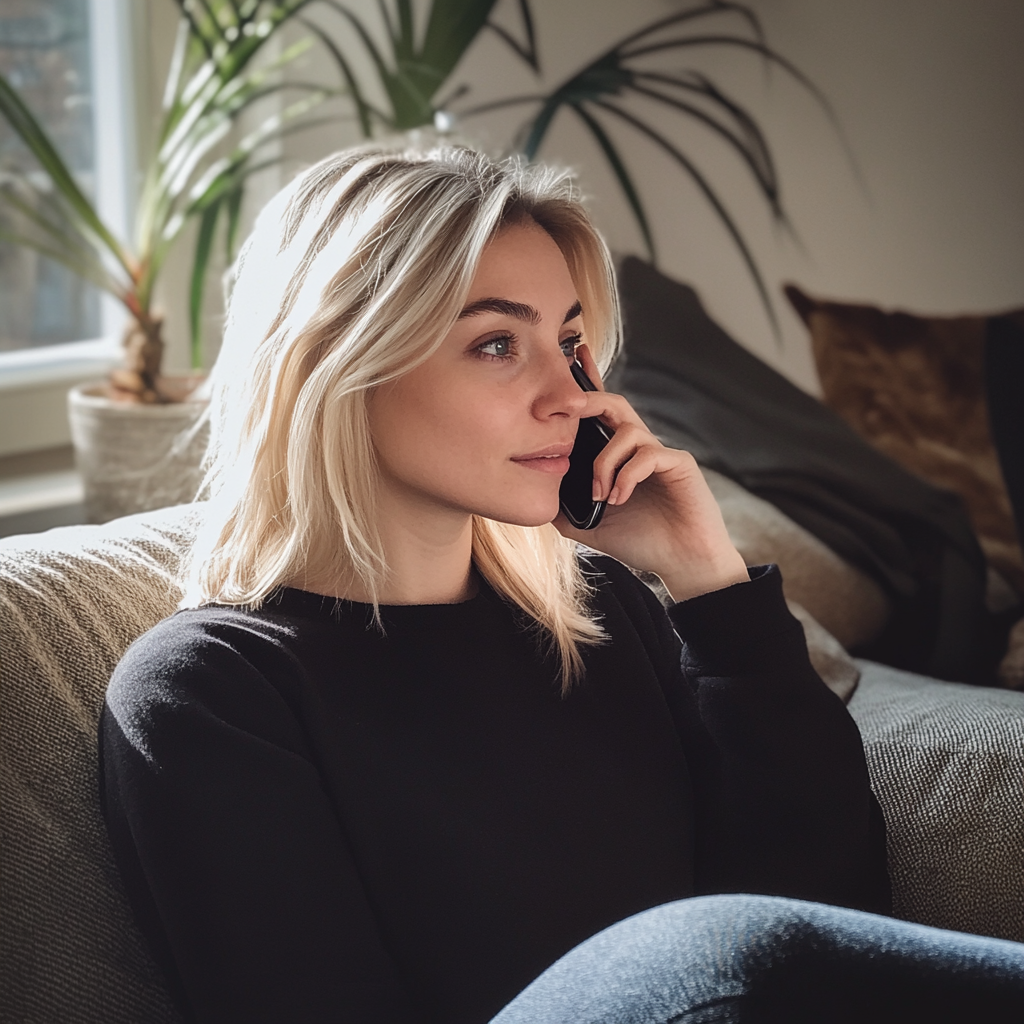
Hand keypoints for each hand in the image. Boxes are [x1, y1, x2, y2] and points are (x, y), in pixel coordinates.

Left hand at [554, 346, 748, 602]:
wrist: (680, 563)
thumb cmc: (639, 541)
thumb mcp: (586, 524)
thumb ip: (563, 504)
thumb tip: (534, 491)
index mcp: (618, 455)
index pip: (600, 411)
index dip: (587, 381)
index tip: (570, 357)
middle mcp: (639, 446)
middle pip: (614, 404)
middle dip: (587, 399)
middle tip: (566, 408)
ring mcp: (660, 453)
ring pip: (627, 430)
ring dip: (604, 461)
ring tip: (599, 494)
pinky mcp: (680, 464)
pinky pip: (648, 454)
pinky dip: (627, 475)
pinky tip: (620, 498)